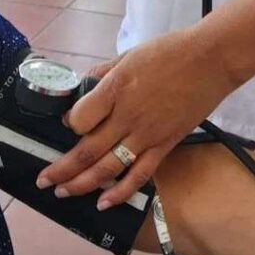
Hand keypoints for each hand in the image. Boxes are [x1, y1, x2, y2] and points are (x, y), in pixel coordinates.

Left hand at [37, 27, 233, 208]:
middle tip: (43, 179)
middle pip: (87, 149)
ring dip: (81, 183)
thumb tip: (84, 86)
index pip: (80, 118)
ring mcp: (147, 134)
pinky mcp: (165, 145)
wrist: (211, 60)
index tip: (64, 124)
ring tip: (62, 192)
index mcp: (116, 87)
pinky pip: (138, 175)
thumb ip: (104, 73)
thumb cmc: (169, 51)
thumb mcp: (129, 55)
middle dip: (62, 168)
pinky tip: (103, 202)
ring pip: (107, 168)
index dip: (67, 124)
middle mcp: (128, 115)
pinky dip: (119, 192)